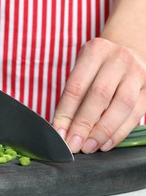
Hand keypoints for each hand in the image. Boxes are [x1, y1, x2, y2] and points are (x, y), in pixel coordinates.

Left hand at [53, 38, 145, 152]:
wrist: (128, 49)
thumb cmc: (97, 65)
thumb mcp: (81, 68)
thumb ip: (72, 95)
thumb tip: (61, 128)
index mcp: (95, 51)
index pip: (76, 87)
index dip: (66, 113)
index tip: (59, 133)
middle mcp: (118, 59)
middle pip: (99, 96)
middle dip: (84, 124)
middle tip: (73, 144)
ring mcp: (137, 73)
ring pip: (121, 106)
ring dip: (103, 131)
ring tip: (89, 147)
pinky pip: (136, 114)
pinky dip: (120, 132)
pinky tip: (106, 143)